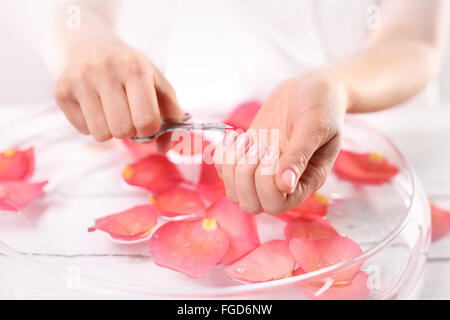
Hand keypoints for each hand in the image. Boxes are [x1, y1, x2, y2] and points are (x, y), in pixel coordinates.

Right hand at [54, 36, 183, 144]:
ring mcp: (80, 79)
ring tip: (111, 111)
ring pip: (101, 134)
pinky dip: (92, 125)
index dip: (150, 130)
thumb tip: (166, 147)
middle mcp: (105, 69)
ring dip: (111, 130)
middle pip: (122, 130)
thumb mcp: (157, 83)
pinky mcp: (61, 90)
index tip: (147, 122)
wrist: (89, 45)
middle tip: (128, 116)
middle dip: (130, 131)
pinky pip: (83, 130)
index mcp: (134, 67)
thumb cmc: (131, 71)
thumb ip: (171, 115)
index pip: (146, 120)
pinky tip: (94, 106)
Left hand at [214, 75, 347, 214]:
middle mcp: (282, 184)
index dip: (265, 181)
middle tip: (259, 144)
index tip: (274, 147)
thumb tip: (285, 186)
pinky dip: (223, 155)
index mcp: (305, 182)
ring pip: (234, 193)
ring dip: (233, 166)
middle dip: (246, 175)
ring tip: (247, 139)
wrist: (310, 89)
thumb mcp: (316, 126)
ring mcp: (262, 173)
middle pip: (251, 205)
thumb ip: (300, 154)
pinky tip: (236, 135)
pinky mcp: (247, 158)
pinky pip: (223, 171)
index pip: (276, 204)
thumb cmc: (322, 106)